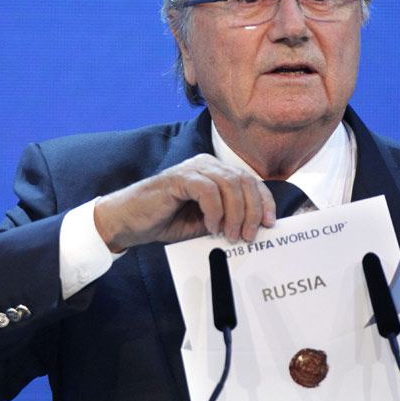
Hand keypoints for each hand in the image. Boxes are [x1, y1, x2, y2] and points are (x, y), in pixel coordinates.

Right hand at [93, 153, 276, 251]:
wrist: (129, 221)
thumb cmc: (165, 220)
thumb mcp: (205, 223)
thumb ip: (227, 220)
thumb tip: (254, 228)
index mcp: (215, 172)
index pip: (250, 181)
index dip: (264, 202)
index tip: (270, 223)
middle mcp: (206, 165)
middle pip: (244, 181)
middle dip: (252, 211)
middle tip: (248, 235)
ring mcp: (192, 169)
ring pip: (229, 184)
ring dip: (235, 214)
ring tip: (230, 235)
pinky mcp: (179, 178)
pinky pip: (207, 190)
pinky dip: (214, 211)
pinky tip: (210, 227)